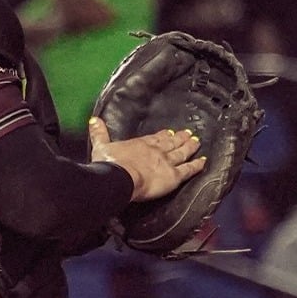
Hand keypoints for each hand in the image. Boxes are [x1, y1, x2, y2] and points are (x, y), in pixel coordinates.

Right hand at [88, 117, 205, 201]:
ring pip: (182, 153)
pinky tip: (204, 161)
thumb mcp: (101, 145)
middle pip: (171, 143)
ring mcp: (167, 162)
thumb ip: (99, 133)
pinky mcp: (173, 176)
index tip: (170, 132)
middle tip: (189, 133)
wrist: (121, 178)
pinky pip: (188, 170)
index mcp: (141, 143)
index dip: (164, 135)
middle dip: (180, 138)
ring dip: (190, 147)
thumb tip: (93, 119)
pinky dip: (197, 165)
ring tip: (197, 142)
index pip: (155, 138)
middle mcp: (156, 150)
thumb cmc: (110, 163)